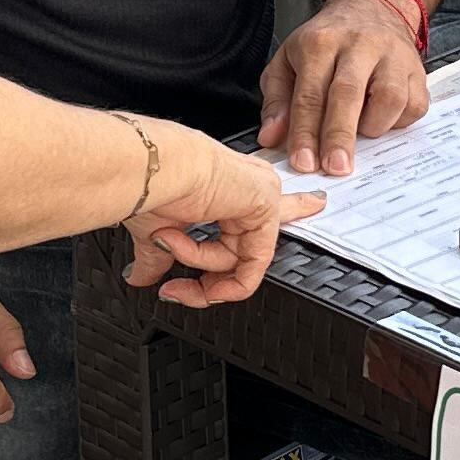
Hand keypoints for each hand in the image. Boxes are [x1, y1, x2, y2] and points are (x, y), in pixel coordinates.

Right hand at [122, 124, 323, 308]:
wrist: (150, 168)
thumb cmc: (150, 184)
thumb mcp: (157, 228)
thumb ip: (161, 255)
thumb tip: (141, 276)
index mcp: (226, 188)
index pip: (265, 205)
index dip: (295, 206)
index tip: (318, 202)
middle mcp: (246, 190)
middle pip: (249, 250)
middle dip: (211, 284)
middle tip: (175, 292)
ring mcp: (258, 198)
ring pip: (239, 262)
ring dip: (194, 261)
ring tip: (166, 240)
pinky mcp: (265, 208)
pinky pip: (249, 264)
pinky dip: (210, 266)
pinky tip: (182, 245)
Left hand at [257, 0, 427, 175]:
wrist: (372, 8)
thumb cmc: (326, 41)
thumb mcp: (288, 61)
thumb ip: (277, 100)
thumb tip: (271, 138)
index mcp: (320, 43)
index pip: (310, 94)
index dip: (305, 133)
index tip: (303, 162)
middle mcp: (359, 45)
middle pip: (348, 95)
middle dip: (340, 136)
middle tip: (334, 167)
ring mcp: (393, 56)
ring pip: (389, 99)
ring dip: (374, 127)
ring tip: (361, 132)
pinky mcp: (417, 70)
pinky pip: (413, 105)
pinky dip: (398, 122)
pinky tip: (383, 119)